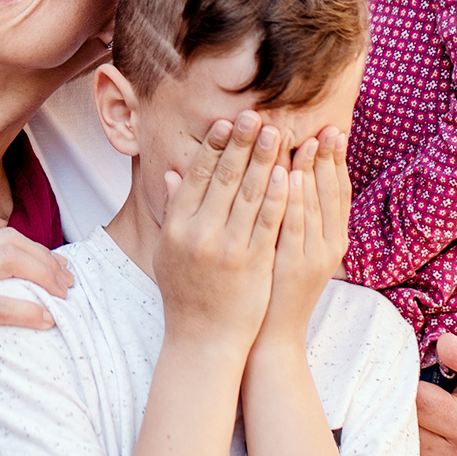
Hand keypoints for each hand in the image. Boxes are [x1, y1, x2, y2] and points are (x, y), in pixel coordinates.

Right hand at [0, 228, 72, 386]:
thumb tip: (8, 283)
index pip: (2, 237)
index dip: (36, 251)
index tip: (56, 269)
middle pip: (11, 243)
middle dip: (47, 260)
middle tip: (68, 282)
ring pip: (9, 261)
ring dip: (44, 277)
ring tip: (63, 296)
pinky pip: (0, 304)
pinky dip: (28, 310)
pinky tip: (46, 319)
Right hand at [155, 113, 291, 353]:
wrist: (203, 340)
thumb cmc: (185, 294)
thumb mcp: (168, 251)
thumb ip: (173, 211)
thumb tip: (173, 172)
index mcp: (176, 228)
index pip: (197, 177)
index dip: (213, 147)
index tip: (227, 123)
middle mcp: (199, 234)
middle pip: (223, 179)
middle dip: (242, 143)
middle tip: (256, 115)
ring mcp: (227, 249)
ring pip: (248, 195)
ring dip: (265, 160)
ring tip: (278, 133)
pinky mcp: (253, 263)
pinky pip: (268, 222)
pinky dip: (278, 195)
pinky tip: (288, 172)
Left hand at [253, 128, 347, 352]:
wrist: (270, 335)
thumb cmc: (275, 286)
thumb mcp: (292, 247)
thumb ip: (295, 213)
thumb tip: (292, 173)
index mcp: (334, 240)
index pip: (339, 192)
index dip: (337, 161)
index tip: (332, 129)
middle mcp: (330, 247)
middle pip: (332, 194)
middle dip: (329, 158)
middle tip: (325, 126)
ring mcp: (313, 257)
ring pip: (315, 206)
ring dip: (312, 171)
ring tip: (307, 140)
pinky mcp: (293, 266)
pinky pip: (294, 226)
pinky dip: (293, 199)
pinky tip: (288, 174)